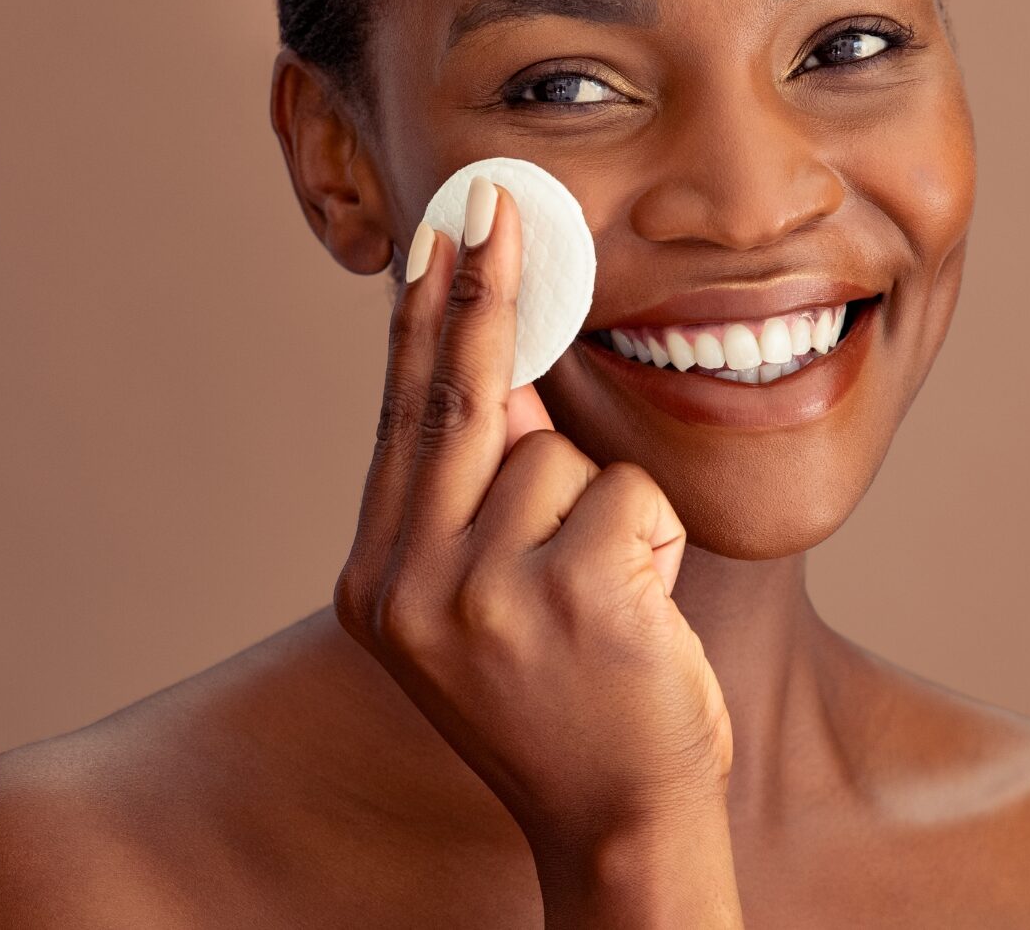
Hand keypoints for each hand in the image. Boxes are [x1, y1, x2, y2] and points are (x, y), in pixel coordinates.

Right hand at [334, 177, 742, 927]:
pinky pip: (627, 497)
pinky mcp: (565, 596)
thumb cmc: (565, 705)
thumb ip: (476, 503)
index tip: (436, 241)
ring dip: (608, 510)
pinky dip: (651, 539)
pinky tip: (637, 616)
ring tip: (606, 603)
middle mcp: (407, 586)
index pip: (404, 423)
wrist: (614, 826)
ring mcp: (479, 594)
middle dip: (482, 293)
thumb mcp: (484, 607)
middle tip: (497, 203)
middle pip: (457, 401)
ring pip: (562, 458)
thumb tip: (508, 370)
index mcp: (377, 584)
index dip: (425, 324)